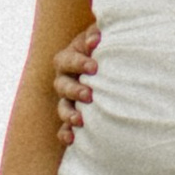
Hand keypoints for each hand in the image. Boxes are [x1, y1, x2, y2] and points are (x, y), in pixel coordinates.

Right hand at [51, 24, 100, 147]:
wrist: (112, 63)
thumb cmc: (106, 46)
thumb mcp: (101, 37)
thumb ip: (96, 35)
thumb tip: (95, 40)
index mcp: (68, 58)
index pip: (68, 61)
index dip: (79, 63)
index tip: (95, 67)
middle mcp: (64, 79)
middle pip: (62, 86)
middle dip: (75, 91)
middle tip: (89, 95)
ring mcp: (68, 99)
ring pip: (63, 107)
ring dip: (69, 114)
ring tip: (80, 120)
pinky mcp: (74, 115)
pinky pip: (65, 127)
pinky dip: (66, 134)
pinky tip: (72, 140)